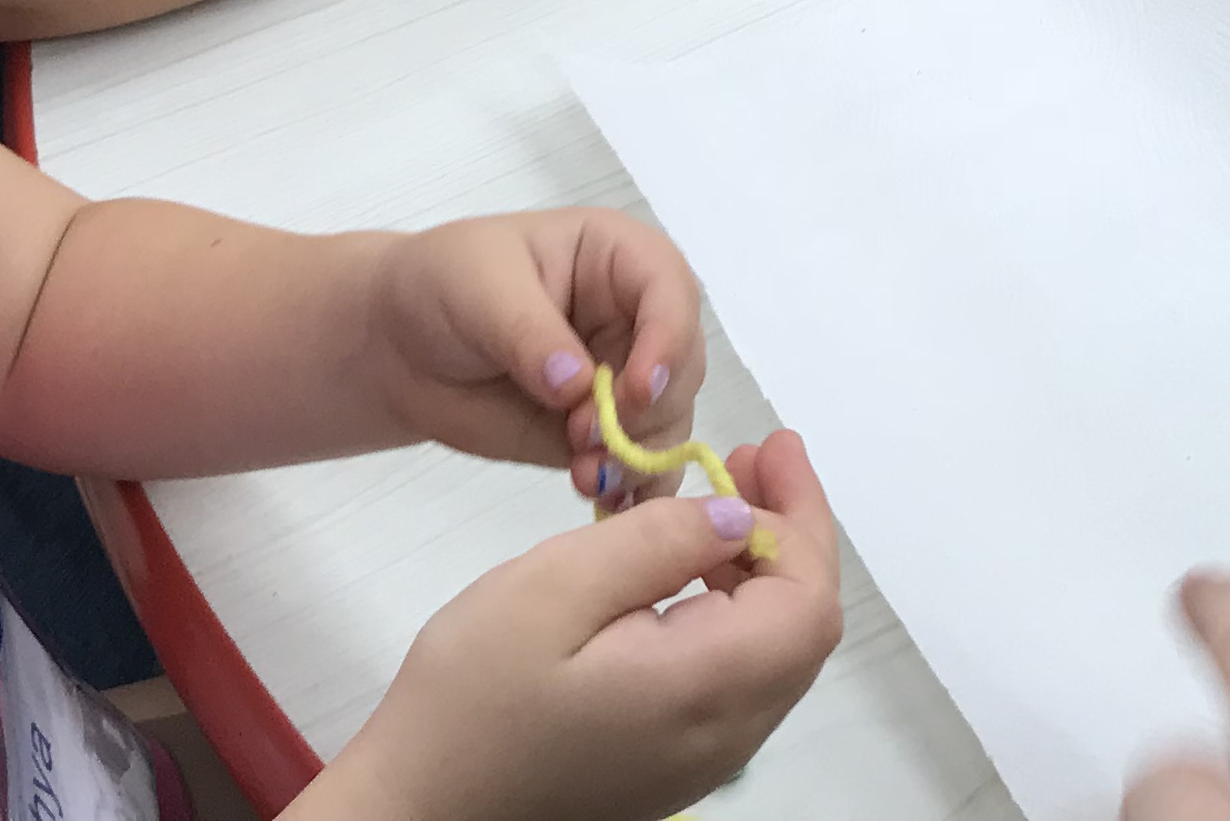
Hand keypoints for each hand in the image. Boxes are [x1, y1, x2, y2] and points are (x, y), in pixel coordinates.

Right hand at [319, 435, 841, 820]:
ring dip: (765, 573)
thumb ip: (656, 544)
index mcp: (703, 689)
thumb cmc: (474, 693)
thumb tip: (740, 518)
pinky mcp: (672, 768)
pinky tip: (687, 575)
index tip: (768, 444)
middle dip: (790, 534)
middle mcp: (724, 738)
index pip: (806, 602)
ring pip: (775, 657)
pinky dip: (737, 615)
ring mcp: (702, 763)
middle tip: (741, 459)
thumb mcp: (552, 588)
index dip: (804, 515)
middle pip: (803, 631)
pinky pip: (739, 683)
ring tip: (716, 503)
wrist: (424, 805)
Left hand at [368, 211, 707, 507]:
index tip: (638, 390)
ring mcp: (623, 380)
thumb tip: (578, 385)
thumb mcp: (478, 289)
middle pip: (682, 365)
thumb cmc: (442, 286)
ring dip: (639, 456)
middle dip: (647, 410)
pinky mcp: (603, 434)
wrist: (398, 346)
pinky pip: (641, 465)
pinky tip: (605, 503)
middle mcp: (635, 318)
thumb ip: (529, 333)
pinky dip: (635, 489)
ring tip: (585, 477)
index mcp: (617, 258)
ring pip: (668, 421)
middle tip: (586, 439)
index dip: (668, 339)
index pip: (671, 288)